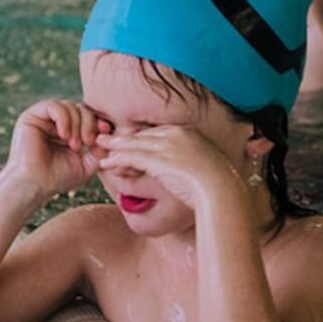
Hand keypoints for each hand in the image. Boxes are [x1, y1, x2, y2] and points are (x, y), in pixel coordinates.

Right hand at [3, 99, 107, 197]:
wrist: (34, 186)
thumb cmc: (57, 178)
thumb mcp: (87, 164)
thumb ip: (100, 149)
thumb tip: (111, 134)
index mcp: (68, 131)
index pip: (88, 116)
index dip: (99, 121)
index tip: (106, 132)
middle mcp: (55, 123)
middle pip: (81, 108)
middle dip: (90, 123)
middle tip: (88, 143)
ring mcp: (43, 118)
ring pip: (69, 106)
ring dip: (77, 124)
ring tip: (75, 145)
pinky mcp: (31, 116)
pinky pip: (54, 106)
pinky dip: (64, 119)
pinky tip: (64, 136)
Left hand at [96, 125, 241, 208]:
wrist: (222, 189)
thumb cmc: (220, 184)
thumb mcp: (209, 166)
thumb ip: (196, 164)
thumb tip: (193, 172)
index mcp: (188, 133)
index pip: (157, 132)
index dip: (141, 137)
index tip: (131, 141)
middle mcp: (176, 134)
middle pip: (143, 134)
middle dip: (124, 138)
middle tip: (108, 138)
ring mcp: (166, 145)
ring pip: (134, 143)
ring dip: (115, 146)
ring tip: (100, 147)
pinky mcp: (158, 159)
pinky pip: (131, 156)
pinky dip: (116, 159)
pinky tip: (106, 163)